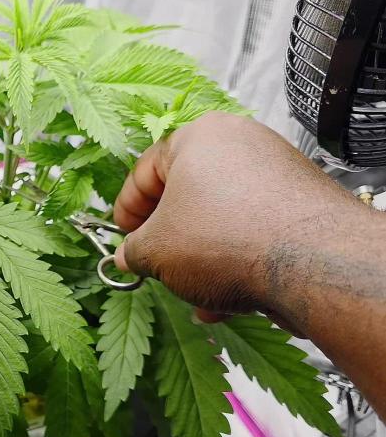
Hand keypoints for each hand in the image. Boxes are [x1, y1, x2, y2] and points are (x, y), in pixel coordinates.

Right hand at [113, 112, 362, 319]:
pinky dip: (235, 260)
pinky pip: (253, 230)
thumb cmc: (225, 241)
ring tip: (193, 295)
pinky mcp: (302, 204)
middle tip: (156, 266)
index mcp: (199, 136)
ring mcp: (277, 172)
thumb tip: (128, 256)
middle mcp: (242, 144)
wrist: (313, 265)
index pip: (146, 171)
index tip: (122, 239)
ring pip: (221, 218)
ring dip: (200, 259)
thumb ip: (133, 251)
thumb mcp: (156, 251)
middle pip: (187, 196)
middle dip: (169, 240)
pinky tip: (226, 300)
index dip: (126, 211)